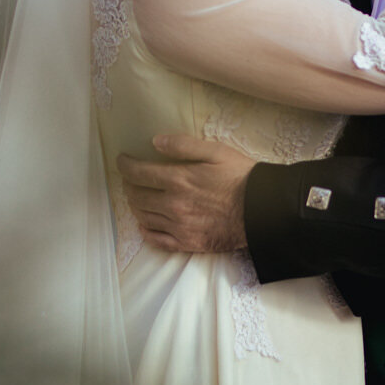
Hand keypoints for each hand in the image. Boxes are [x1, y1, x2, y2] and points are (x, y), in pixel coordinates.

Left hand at [116, 134, 254, 252]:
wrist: (262, 210)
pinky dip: (146, 231)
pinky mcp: (188, 243)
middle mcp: (173, 205)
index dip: (125, 165)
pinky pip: (157, 240)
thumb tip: (155, 141)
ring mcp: (179, 226)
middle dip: (128, 185)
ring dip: (135, 205)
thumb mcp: (215, 151)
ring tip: (137, 197)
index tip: (122, 160)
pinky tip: (145, 224)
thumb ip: (183, 145)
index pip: (138, 173)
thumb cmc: (241, 176)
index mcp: (178, 179)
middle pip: (136, 196)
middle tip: (129, 179)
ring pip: (143, 217)